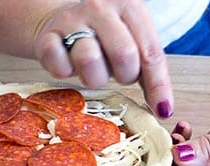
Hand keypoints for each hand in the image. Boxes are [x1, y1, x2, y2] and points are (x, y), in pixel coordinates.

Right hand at [33, 0, 173, 117]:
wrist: (58, 23)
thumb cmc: (101, 39)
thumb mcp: (131, 44)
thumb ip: (149, 71)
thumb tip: (163, 109)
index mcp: (129, 6)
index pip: (150, 51)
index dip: (158, 85)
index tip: (161, 110)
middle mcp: (100, 7)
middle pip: (124, 55)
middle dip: (124, 76)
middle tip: (116, 74)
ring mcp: (71, 19)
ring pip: (90, 60)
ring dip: (94, 78)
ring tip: (92, 70)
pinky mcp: (47, 36)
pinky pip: (59, 66)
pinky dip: (65, 73)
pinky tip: (68, 65)